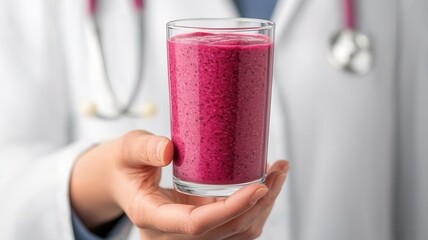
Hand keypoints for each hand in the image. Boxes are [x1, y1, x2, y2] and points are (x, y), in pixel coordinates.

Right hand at [70, 130, 288, 238]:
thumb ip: (144, 148)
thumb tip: (167, 150)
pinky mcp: (200, 229)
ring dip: (262, 206)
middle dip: (258, 203)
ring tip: (278, 173)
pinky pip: (234, 228)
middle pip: (226, 231)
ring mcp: (187, 236)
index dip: (231, 209)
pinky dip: (253, 208)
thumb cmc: (124, 165)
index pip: (196, 224)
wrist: (121, 180)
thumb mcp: (127, 149)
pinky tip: (265, 184)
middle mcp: (171, 235)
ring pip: (236, 233)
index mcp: (151, 218)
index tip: (259, 187)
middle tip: (278, 170)